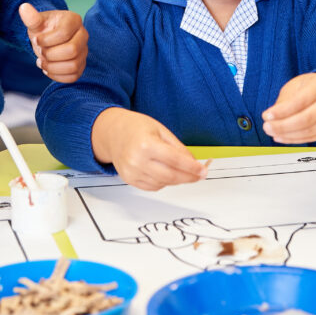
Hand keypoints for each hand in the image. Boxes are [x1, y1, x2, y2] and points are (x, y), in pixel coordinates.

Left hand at [19, 3, 87, 81]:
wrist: (48, 38)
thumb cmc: (43, 29)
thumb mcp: (37, 23)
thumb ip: (32, 17)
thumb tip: (23, 7)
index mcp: (74, 20)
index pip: (63, 33)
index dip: (46, 40)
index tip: (36, 40)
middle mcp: (83, 35)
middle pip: (72, 51)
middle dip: (50, 54)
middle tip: (41, 52)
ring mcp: (84, 51)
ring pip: (73, 66)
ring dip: (52, 67)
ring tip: (42, 62)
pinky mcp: (81, 65)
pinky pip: (73, 77)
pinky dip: (57, 76)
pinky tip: (48, 69)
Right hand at [92, 107, 208, 190]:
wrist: (112, 132)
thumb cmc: (135, 128)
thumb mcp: (161, 130)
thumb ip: (178, 148)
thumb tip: (194, 163)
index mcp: (146, 145)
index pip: (175, 161)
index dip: (192, 167)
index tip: (203, 170)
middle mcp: (137, 160)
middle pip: (171, 176)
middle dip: (189, 177)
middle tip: (200, 174)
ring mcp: (132, 172)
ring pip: (163, 183)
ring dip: (177, 180)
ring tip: (183, 171)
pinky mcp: (129, 180)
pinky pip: (153, 187)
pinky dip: (164, 182)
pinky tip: (167, 173)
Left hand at [262, 72, 315, 143]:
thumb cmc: (313, 86)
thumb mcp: (298, 84)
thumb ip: (285, 100)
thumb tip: (271, 117)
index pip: (300, 101)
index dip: (282, 111)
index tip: (267, 115)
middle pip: (306, 119)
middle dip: (283, 126)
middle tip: (267, 127)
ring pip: (309, 131)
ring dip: (287, 135)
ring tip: (272, 132)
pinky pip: (312, 138)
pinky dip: (294, 140)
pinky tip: (282, 137)